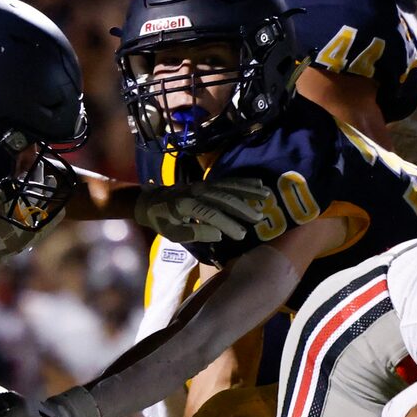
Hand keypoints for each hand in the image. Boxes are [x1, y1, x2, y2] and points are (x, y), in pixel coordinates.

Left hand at [134, 175, 272, 245]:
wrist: (150, 200)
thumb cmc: (162, 221)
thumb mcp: (172, 233)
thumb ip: (194, 234)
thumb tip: (218, 234)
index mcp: (185, 205)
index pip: (211, 215)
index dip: (227, 225)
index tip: (242, 235)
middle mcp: (196, 191)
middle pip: (223, 198)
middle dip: (242, 208)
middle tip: (259, 219)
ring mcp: (202, 184)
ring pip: (228, 186)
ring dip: (248, 191)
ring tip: (266, 197)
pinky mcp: (206, 182)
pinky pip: (227, 181)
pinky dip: (243, 182)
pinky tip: (258, 184)